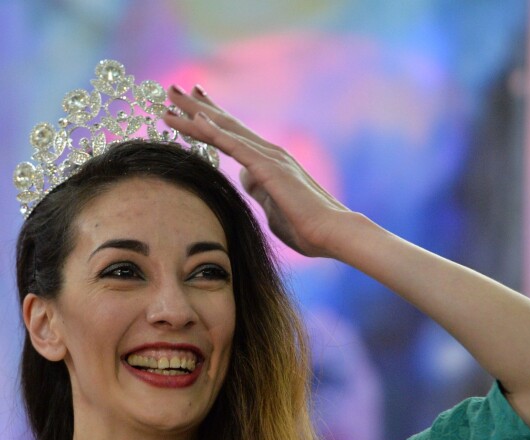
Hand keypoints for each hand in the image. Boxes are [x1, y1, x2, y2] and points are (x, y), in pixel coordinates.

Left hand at [163, 85, 349, 257]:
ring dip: (195, 113)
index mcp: (270, 162)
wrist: (332, 232)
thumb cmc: (306, 227)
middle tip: (172, 89)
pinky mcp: (269, 168)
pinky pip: (236, 146)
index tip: (193, 104)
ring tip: (170, 97)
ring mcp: (270, 157)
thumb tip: (245, 178)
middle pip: (226, 124)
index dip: (212, 117)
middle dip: (197, 106)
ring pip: (225, 130)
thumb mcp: (273, 207)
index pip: (235, 134)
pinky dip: (215, 132)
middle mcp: (269, 152)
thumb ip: (259, 190)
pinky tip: (196, 119)